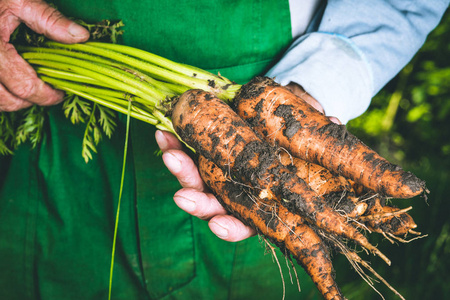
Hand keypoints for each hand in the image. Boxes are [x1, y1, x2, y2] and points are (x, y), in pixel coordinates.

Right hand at [0, 0, 88, 111]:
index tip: (60, 93)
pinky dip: (1, 94)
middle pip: (9, 101)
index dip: (47, 95)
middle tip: (48, 93)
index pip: (25, 87)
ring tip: (31, 88)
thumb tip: (81, 36)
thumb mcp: (19, 1)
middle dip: (32, 100)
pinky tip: (11, 83)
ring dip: (14, 100)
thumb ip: (49, 19)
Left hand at [156, 84, 337, 241]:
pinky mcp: (209, 151)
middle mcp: (236, 191)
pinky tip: (164, 132)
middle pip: (212, 204)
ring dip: (179, 167)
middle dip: (196, 201)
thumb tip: (334, 123)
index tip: (219, 224)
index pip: (244, 223)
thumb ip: (321, 133)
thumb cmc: (299, 137)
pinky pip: (188, 151)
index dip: (231, 227)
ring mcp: (220, 171)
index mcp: (262, 201)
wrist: (281, 118)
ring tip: (167, 149)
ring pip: (195, 179)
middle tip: (182, 195)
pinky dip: (175, 143)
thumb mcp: (312, 137)